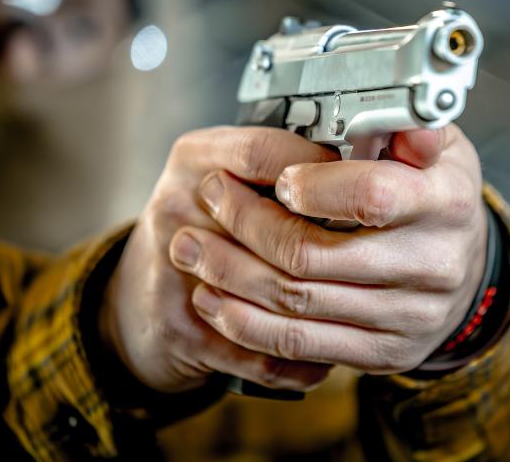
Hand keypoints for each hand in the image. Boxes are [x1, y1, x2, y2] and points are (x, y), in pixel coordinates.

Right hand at [100, 127, 340, 392]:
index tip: (356, 183)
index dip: (318, 169)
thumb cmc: (203, 223)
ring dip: (326, 306)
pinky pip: (263, 351)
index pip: (263, 153)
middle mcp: (177, 209)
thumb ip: (279, 158)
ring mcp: (176, 272)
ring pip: (274, 293)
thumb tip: (360, 158)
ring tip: (363, 302)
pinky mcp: (184, 330)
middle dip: (331, 247)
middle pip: (272, 227)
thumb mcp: (229, 168)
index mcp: (194, 160)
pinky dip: (304, 358)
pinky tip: (330, 347)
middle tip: (370, 254)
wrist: (139, 296)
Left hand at [170, 124, 487, 375]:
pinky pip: (301, 344)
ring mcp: (408, 315)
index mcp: (445, 202)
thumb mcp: (438, 147)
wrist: (464, 271)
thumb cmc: (434, 195)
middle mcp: (433, 264)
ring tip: (192, 248)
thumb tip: (405, 122)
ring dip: (230, 274)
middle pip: (314, 253)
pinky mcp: (385, 353)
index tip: (278, 176)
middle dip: (246, 223)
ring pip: (296, 301)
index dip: (312, 187)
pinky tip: (215, 299)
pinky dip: (246, 323)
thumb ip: (410, 126)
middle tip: (211, 196)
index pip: (371, 195)